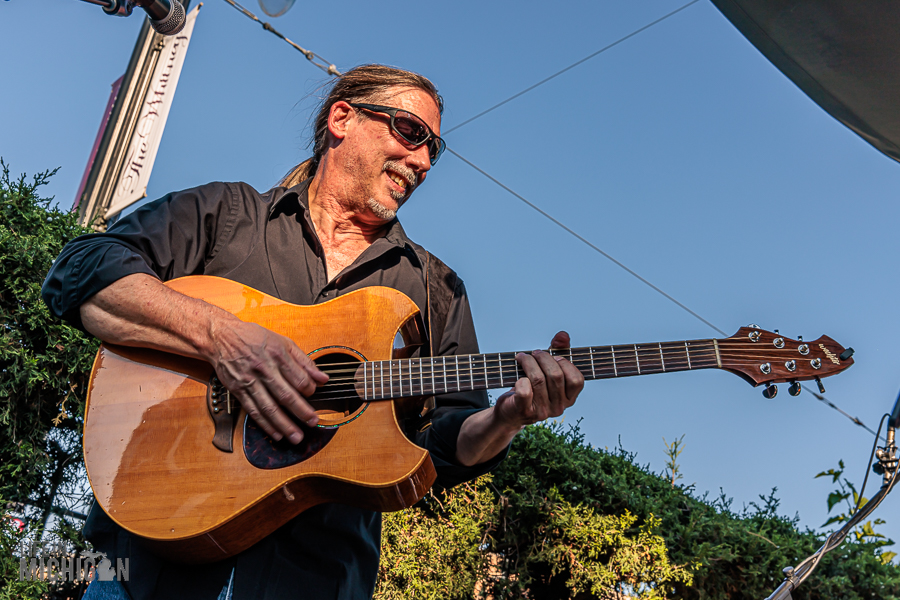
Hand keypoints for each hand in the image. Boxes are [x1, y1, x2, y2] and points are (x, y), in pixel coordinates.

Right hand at [210, 319, 327, 443]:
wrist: (221, 337)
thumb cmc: (254, 338)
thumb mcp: (283, 342)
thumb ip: (304, 361)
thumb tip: (323, 378)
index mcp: (278, 355)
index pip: (299, 378)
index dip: (310, 389)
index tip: (314, 393)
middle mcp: (264, 369)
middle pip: (286, 395)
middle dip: (302, 412)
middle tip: (313, 422)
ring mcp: (249, 381)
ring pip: (269, 407)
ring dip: (284, 425)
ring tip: (296, 437)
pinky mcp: (238, 390)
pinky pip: (253, 411)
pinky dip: (265, 424)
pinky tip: (276, 433)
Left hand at [494, 331, 583, 427]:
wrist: (511, 410)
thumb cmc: (532, 386)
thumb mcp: (547, 368)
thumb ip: (559, 350)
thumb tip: (562, 335)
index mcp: (569, 398)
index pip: (577, 380)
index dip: (565, 364)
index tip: (554, 356)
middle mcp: (558, 407)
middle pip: (556, 376)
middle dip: (543, 358)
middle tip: (534, 353)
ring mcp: (542, 411)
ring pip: (538, 380)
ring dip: (528, 363)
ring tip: (522, 357)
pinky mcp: (524, 411)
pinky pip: (525, 391)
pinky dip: (521, 380)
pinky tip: (518, 376)